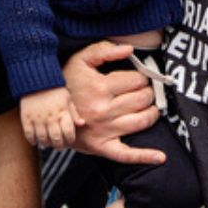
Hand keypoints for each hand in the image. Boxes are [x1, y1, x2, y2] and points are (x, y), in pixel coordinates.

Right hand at [19, 88, 76, 148]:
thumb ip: (74, 113)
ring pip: (43, 139)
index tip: (69, 139)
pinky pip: (29, 134)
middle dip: (59, 145)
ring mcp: (38, 118)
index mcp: (63, 113)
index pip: (69, 133)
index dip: (70, 139)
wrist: (36, 80)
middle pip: (56, 139)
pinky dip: (32, 140)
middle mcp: (51, 117)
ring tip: (48, 142)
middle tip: (59, 145)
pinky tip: (35, 141)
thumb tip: (82, 124)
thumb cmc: (54, 90)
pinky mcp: (26, 118)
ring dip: (46, 144)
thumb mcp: (68, 99)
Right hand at [63, 42, 163, 164]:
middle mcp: (103, 110)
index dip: (141, 76)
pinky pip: (126, 155)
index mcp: (99, 88)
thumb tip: (130, 50)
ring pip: (142, 121)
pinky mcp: (102, 147)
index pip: (137, 80)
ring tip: (148, 107)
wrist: (47, 110)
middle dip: (147, 92)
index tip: (137, 77)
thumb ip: (104, 50)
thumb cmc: (66, 82)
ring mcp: (104, 131)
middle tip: (143, 90)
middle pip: (142, 99)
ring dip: (152, 112)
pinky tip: (161, 157)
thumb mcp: (80, 59)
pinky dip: (145, 157)